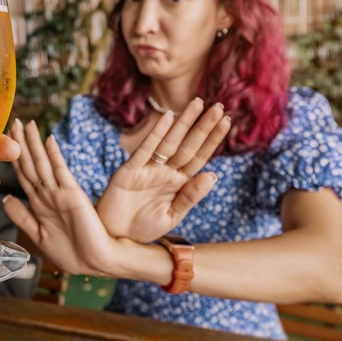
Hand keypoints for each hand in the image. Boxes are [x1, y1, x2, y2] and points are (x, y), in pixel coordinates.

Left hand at [3, 119, 118, 275]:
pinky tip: (49, 140)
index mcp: (39, 203)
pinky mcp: (74, 195)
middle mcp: (49, 194)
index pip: (23, 175)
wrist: (96, 263)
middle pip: (31, 164)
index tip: (4, 139)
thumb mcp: (39, 235)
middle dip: (21, 143)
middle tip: (14, 121)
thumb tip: (5, 198)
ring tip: (27, 124)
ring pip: (43, 163)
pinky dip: (55, 156)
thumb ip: (23, 217)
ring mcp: (61, 193)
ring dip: (34, 144)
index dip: (13, 158)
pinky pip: (61, 172)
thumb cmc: (71, 253)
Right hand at [97, 98, 230, 242]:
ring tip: (198, 103)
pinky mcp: (129, 171)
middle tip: (219, 105)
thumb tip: (213, 175)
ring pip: (169, 142)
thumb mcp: (171, 216)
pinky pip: (145, 150)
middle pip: (188, 145)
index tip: (226, 121)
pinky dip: (156, 134)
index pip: (199, 157)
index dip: (212, 139)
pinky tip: (167, 118)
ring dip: (184, 123)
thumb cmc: (142, 228)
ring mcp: (147, 169)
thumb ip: (190, 196)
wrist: (115, 238)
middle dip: (203, 126)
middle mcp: (165, 171)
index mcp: (178, 183)